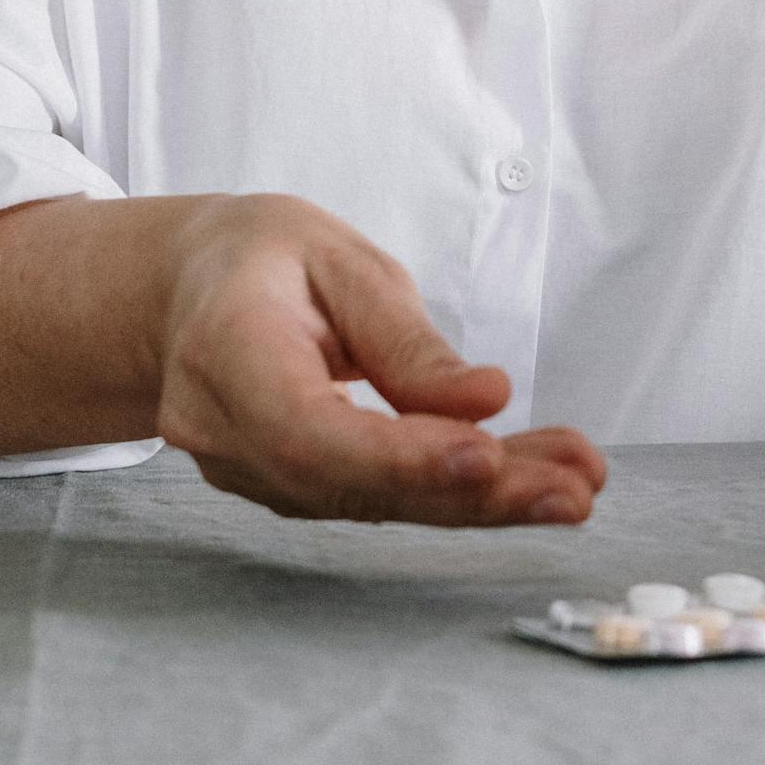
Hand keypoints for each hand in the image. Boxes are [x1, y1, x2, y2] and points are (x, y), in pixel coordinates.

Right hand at [156, 194, 606, 528]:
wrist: (189, 295)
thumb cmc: (264, 261)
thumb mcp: (339, 260)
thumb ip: (405, 338)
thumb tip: (488, 401)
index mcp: (224, 348)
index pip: (306, 428)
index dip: (397, 457)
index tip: (487, 458)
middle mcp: (222, 428)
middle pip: (347, 485)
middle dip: (465, 495)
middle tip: (570, 491)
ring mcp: (246, 472)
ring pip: (369, 504)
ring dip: (479, 503)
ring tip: (575, 485)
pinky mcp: (286, 489)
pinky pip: (372, 501)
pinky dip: (452, 496)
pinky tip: (530, 484)